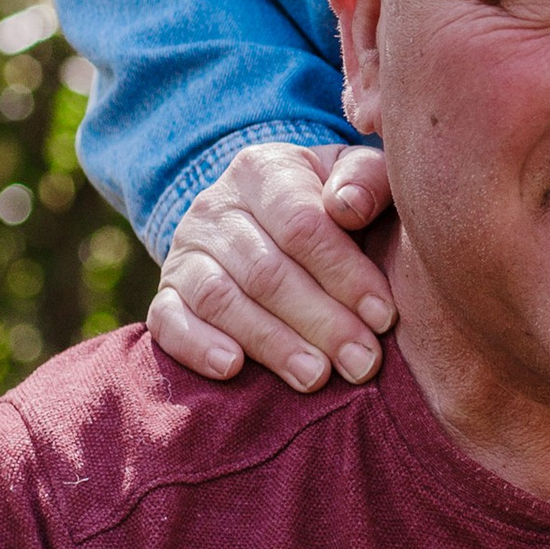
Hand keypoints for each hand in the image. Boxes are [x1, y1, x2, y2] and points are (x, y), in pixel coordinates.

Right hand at [148, 144, 395, 391]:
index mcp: (264, 171)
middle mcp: (216, 206)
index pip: (302, 224)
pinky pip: (167, 321)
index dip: (345, 274)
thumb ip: (368, 180)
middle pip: (266, 271)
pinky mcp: (166, 293)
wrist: (264, 219)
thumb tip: (349, 206)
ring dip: (272, 343)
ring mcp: (184, 251)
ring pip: (221, 299)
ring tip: (315, 377)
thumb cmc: (330, 205)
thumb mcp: (355, 178)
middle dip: (320, 322)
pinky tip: (232, 370)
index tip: (384, 316)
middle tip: (362, 363)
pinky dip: (197, 346)